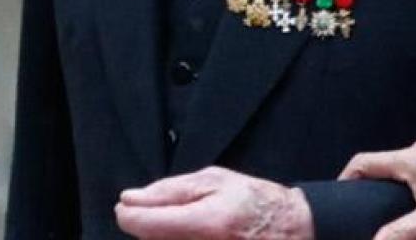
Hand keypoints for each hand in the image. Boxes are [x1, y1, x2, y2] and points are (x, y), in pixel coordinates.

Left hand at [116, 166, 314, 239]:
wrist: (289, 229)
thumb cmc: (255, 201)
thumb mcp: (216, 180)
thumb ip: (170, 190)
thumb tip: (130, 199)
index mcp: (205, 222)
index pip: (145, 225)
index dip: (129, 214)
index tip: (126, 205)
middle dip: (151, 223)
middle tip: (175, 210)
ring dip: (164, 235)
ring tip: (191, 222)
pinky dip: (176, 239)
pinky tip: (194, 232)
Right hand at [340, 137, 415, 239]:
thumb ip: (399, 233)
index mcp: (413, 159)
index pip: (365, 161)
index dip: (347, 177)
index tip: (339, 195)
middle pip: (384, 162)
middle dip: (370, 182)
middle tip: (362, 204)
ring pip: (402, 163)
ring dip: (393, 180)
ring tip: (388, 204)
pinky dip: (411, 178)